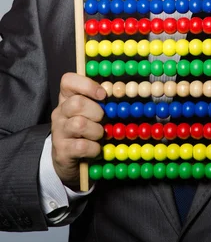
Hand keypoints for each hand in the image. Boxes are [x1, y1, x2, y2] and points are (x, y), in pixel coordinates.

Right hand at [51, 72, 106, 189]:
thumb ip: (100, 101)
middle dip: (96, 112)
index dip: (87, 85)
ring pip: (79, 124)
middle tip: (102, 120)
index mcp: (67, 98)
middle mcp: (59, 112)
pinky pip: (82, 146)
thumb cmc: (86, 131)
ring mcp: (58, 131)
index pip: (68, 81)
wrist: (69, 160)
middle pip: (77, 103)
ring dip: (96, 131)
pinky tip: (95, 149)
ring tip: (99, 135)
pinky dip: (94, 148)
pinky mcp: (61, 151)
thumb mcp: (91, 112)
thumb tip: (120, 90)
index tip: (102, 95)